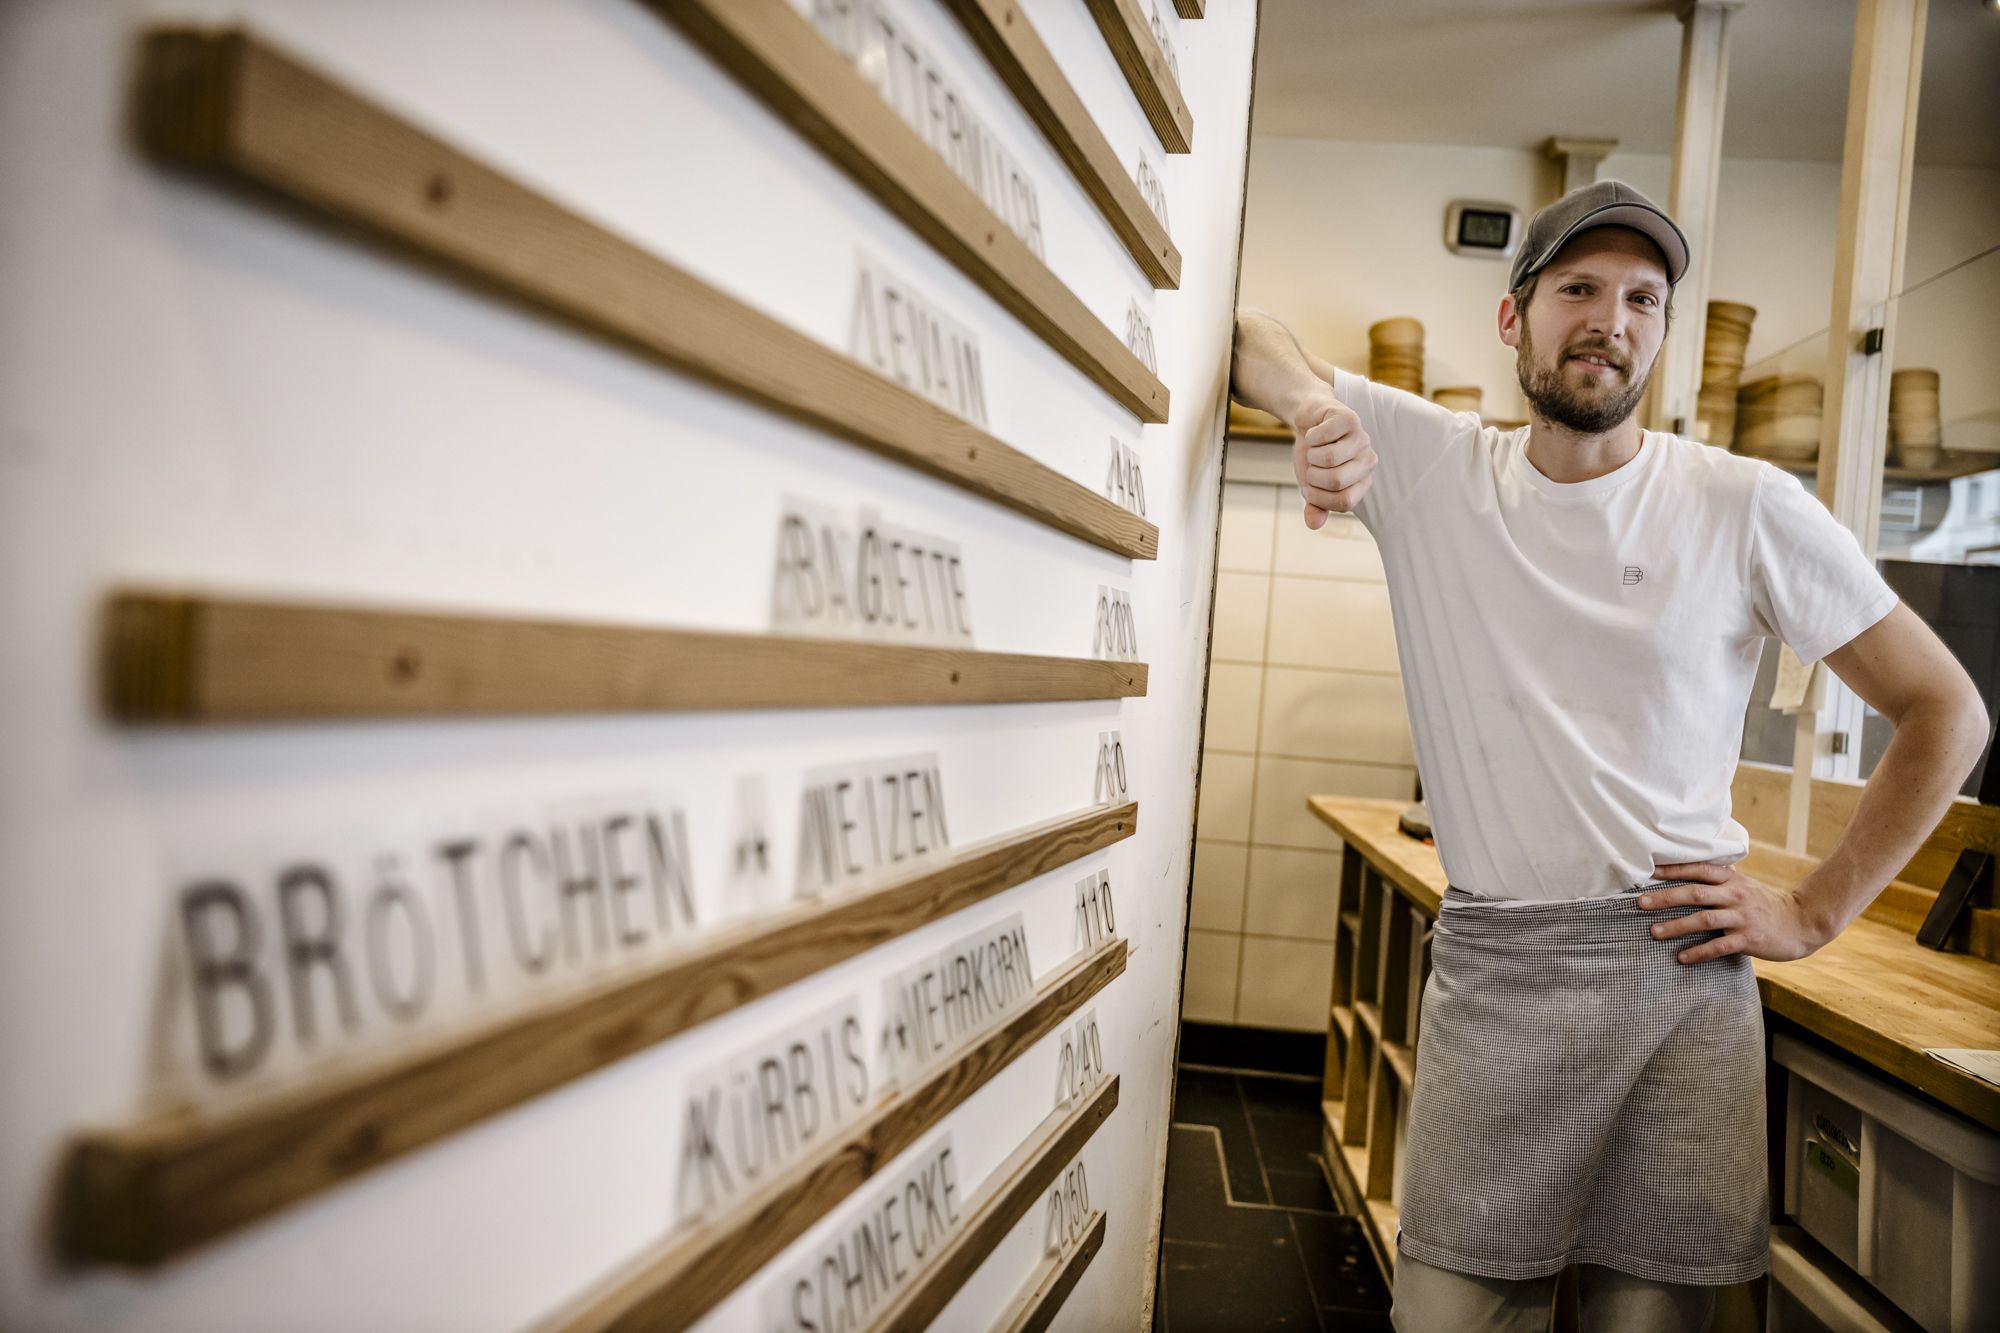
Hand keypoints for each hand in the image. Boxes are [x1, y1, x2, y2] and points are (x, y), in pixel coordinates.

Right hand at [1291, 395, 1375, 529]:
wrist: (1309, 422)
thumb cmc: (1314, 455)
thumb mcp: (1311, 486)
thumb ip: (1315, 506)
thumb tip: (1314, 524)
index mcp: (1362, 481)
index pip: (1344, 502)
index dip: (1319, 498)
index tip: (1310, 489)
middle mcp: (1368, 460)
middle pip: (1337, 481)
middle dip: (1313, 476)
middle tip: (1312, 466)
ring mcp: (1361, 438)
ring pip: (1330, 458)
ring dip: (1310, 455)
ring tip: (1313, 448)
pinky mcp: (1349, 418)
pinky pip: (1323, 436)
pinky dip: (1310, 437)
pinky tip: (1314, 433)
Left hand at [1639, 860, 1829, 963]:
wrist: (1801, 922)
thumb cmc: (1764, 904)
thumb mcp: (1743, 885)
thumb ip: (1719, 878)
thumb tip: (1687, 869)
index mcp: (1732, 880)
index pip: (1698, 870)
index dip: (1672, 870)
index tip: (1647, 872)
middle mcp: (1735, 895)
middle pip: (1695, 893)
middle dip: (1666, 897)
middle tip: (1640, 902)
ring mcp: (1742, 917)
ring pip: (1703, 919)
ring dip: (1676, 926)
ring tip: (1654, 932)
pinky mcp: (1749, 939)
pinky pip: (1719, 946)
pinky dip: (1699, 952)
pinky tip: (1682, 957)